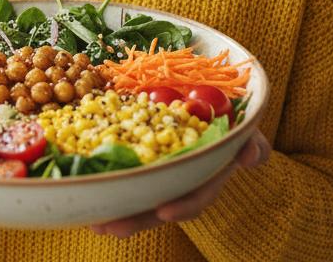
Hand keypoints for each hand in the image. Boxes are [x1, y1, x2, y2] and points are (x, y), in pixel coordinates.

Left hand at [89, 130, 270, 238]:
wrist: (211, 107)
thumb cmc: (230, 122)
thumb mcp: (246, 130)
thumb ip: (252, 142)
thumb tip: (251, 155)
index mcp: (207, 176)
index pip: (197, 197)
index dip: (183, 207)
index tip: (163, 212)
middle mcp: (182, 182)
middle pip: (159, 207)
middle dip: (135, 220)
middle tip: (109, 227)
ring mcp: (161, 176)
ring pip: (137, 199)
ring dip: (114, 211)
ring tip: (90, 220)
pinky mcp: (140, 163)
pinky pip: (122, 178)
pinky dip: (103, 185)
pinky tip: (81, 191)